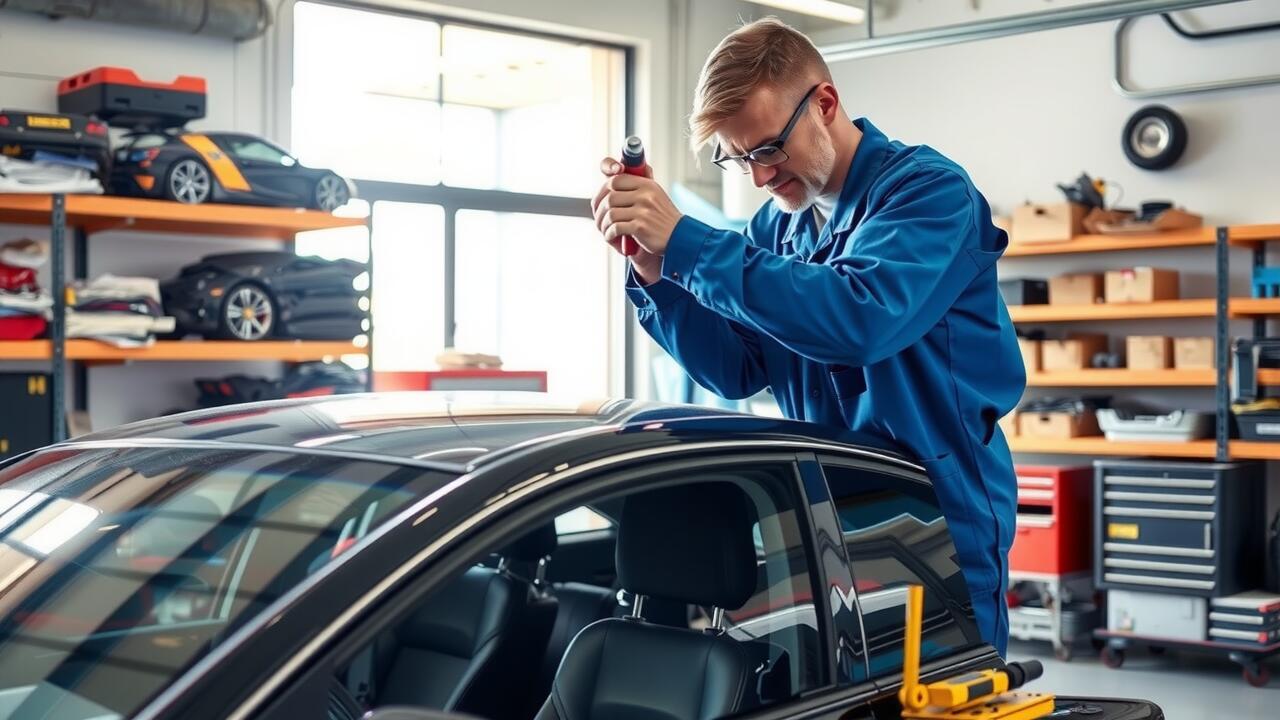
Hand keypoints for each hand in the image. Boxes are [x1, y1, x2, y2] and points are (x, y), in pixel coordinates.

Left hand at [591, 157, 682, 274]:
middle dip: (599, 210)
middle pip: (609, 197)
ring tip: (605, 231)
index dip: (602, 190)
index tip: (598, 202)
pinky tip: (611, 237)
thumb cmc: (663, 219)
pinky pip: (615, 228)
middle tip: (599, 220)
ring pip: (610, 213)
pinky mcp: (641, 226)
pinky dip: (609, 234)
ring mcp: (643, 210)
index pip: (615, 179)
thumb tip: (610, 182)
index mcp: (646, 185)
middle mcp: (645, 195)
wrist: (680, 238)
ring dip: (603, 224)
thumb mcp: (654, 196)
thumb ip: (636, 189)